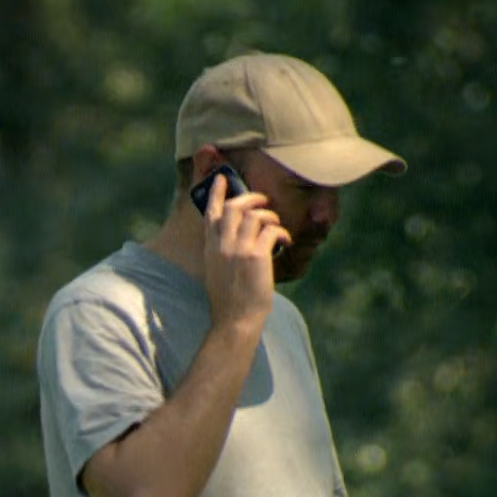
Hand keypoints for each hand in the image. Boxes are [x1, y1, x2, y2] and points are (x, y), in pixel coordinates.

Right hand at [200, 172, 289, 332]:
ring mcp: (238, 248)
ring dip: (270, 217)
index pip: (211, 212)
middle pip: (234, 207)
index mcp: (210, 247)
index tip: (222, 178)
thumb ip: (223, 250)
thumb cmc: (229, 299)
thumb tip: (238, 234)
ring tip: (276, 227)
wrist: (235, 319)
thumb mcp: (217, 270)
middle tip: (263, 200)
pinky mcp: (256, 255)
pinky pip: (272, 230)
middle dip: (251, 198)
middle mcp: (222, 244)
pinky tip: (285, 241)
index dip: (216, 192)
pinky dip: (282, 232)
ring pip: (256, 216)